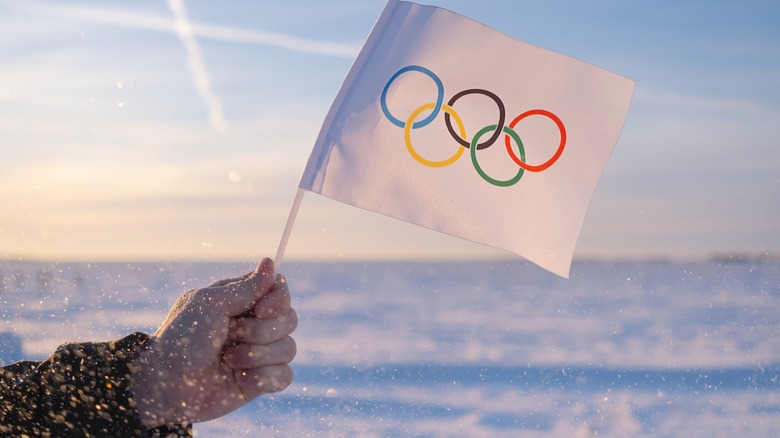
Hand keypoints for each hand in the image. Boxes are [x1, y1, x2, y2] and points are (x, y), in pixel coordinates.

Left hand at [132, 258, 297, 427]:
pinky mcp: (260, 381)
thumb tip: (271, 262)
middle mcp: (253, 325)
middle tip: (231, 334)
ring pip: (288, 348)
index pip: (279, 290)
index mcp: (241, 302)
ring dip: (257, 355)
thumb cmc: (181, 340)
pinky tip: (240, 379)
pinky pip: (284, 376)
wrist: (165, 387)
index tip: (261, 309)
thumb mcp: (210, 305)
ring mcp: (258, 354)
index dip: (278, 300)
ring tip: (228, 360)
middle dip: (261, 331)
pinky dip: (263, 377)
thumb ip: (246, 287)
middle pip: (289, 319)